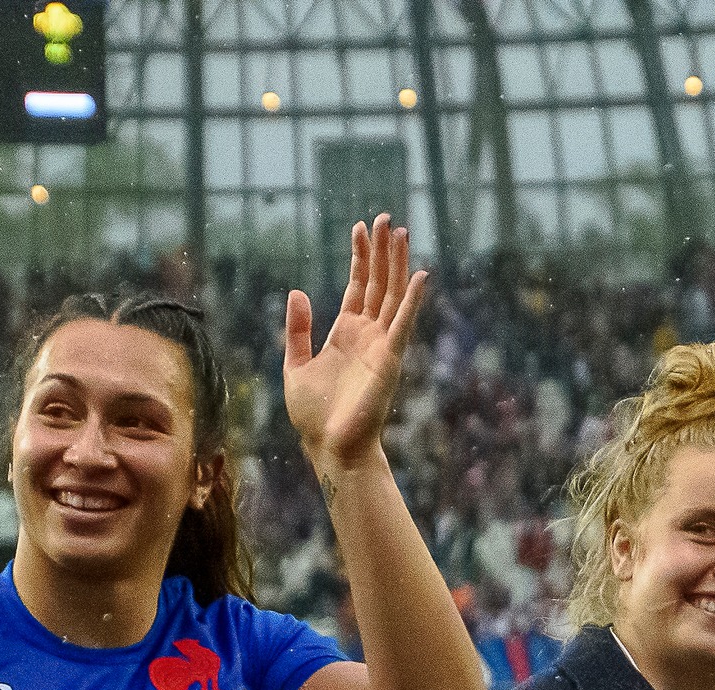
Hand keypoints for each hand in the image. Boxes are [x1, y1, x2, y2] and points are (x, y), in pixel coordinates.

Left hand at [282, 213, 427, 476]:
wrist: (329, 446)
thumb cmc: (313, 415)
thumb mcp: (295, 365)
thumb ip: (297, 330)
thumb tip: (297, 292)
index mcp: (345, 333)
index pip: (357, 286)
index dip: (359, 257)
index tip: (360, 228)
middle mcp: (367, 334)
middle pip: (377, 283)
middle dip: (381, 250)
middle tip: (385, 218)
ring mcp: (381, 345)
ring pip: (392, 295)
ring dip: (397, 264)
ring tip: (400, 232)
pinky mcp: (390, 359)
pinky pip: (403, 324)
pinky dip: (412, 301)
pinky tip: (419, 275)